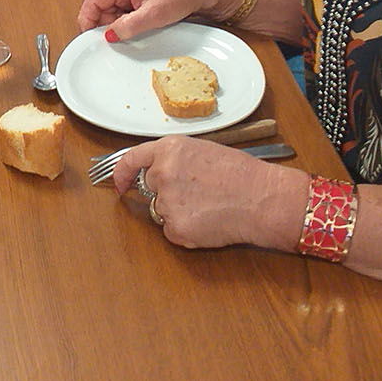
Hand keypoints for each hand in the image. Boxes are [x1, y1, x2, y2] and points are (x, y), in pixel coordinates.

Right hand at [76, 0, 209, 39]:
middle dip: (105, 25)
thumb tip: (109, 35)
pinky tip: (139, 29)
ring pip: (111, 13)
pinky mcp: (137, 0)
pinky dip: (127, 25)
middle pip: (100, 8)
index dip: (87, 19)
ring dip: (118, 26)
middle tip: (118, 38)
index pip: (93, 0)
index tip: (90, 37)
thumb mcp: (154, 14)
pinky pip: (122, 14)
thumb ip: (129, 25)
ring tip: (135, 31)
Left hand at [113, 137, 268, 248]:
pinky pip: (172, 232)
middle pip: (150, 188)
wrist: (261, 198)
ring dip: (179, 212)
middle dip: (167, 193)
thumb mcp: (203, 151)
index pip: (131, 158)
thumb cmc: (241, 174)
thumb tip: (157, 172)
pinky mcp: (175, 227)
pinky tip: (208, 221)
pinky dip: (186, 230)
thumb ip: (175, 159)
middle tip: (198, 194)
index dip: (121, 173)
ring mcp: (167, 201)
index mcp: (170, 149)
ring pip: (162, 211)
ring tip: (209, 206)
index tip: (119, 183)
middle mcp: (162, 173)